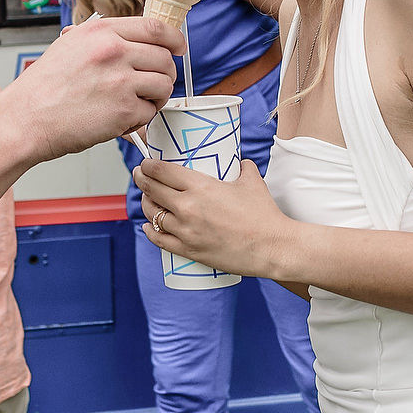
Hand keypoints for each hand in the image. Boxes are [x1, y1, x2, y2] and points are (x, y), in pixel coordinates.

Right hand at [4, 16, 181, 159]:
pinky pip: (150, 113)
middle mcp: (114, 52)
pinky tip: (120, 119)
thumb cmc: (42, 88)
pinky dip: (139, 119)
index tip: (178, 47)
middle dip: (164, 74)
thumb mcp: (69, 46)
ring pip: (163, 86)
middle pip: (164, 58)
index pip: (154, 27)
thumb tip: (132, 38)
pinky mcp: (124, 110)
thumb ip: (102, 39)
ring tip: (134, 104)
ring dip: (154, 98)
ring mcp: (121, 81)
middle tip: (153, 86)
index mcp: (101, 33)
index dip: (174, 38)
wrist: (25, 119)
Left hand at [136, 158, 297, 279]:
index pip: (162, 171)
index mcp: (200, 187)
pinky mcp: (189, 250)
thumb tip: (240, 162)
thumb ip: (243, 167)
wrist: (272, 247)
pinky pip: (160, 240)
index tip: (146, 163)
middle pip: (152, 190)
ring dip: (147, 204)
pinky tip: (148, 226)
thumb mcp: (252, 181)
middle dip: (142, 180)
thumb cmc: (263, 214)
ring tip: (148, 198)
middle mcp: (188, 207)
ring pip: (153, 214)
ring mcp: (186, 231)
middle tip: (141, 176)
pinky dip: (150, 231)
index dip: (148, 165)